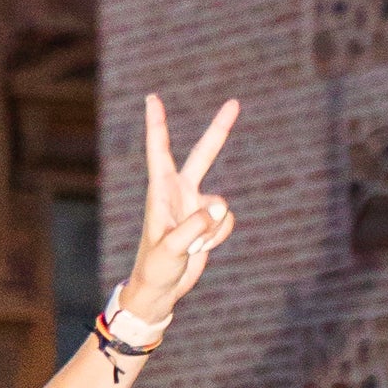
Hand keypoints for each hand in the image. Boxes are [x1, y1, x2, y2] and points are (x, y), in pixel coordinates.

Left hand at [121, 92, 239, 325]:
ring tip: (191, 247)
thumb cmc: (155, 268)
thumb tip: (220, 207)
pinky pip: (226, 222)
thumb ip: (194, 227)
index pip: (159, 150)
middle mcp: (179, 191)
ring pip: (222, 205)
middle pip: (204, 154)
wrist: (161, 289)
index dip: (157, 124)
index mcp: (160, 191)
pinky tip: (200, 249)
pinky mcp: (207, 222)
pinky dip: (218, 237)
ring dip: (212, 229)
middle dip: (220, 129)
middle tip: (234, 102)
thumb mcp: (170, 249)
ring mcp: (195, 205)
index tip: (152, 98)